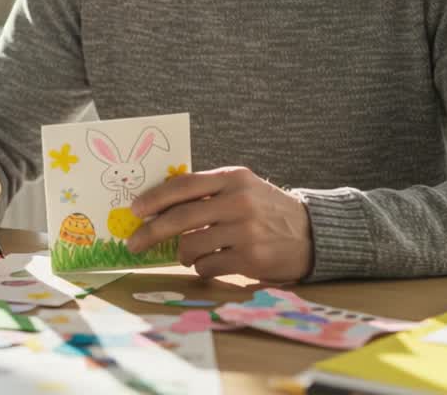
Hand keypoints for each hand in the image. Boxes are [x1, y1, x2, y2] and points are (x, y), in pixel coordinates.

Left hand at [126, 166, 313, 281]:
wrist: (311, 233)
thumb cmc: (267, 210)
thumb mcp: (242, 188)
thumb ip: (208, 191)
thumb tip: (159, 204)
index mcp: (233, 178)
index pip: (184, 185)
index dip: (155, 198)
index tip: (135, 209)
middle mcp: (238, 202)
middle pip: (181, 218)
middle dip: (151, 232)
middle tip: (135, 243)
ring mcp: (245, 231)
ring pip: (190, 246)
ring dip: (182, 254)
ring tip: (189, 254)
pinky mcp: (250, 258)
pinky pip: (207, 266)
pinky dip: (202, 267)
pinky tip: (213, 263)